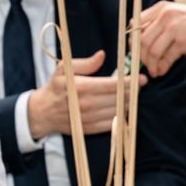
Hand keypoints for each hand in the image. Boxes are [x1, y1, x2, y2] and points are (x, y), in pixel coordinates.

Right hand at [25, 50, 142, 139]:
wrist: (44, 112)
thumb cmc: (56, 87)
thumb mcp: (64, 68)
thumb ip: (85, 63)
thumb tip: (102, 55)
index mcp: (83, 87)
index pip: (113, 85)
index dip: (130, 82)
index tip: (142, 78)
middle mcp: (87, 104)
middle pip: (119, 98)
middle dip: (132, 92)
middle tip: (141, 85)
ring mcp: (89, 119)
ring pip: (118, 111)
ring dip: (128, 103)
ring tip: (132, 95)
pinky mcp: (90, 129)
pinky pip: (112, 123)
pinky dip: (121, 116)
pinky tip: (123, 107)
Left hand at [138, 1, 185, 74]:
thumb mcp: (176, 14)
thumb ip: (159, 23)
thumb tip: (140, 44)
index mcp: (161, 8)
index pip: (135, 24)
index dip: (132, 40)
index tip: (136, 52)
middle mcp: (165, 16)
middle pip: (141, 40)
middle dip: (140, 57)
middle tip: (145, 65)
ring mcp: (174, 28)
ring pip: (152, 51)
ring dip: (150, 65)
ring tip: (154, 71)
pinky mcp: (184, 42)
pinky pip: (165, 58)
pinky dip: (162, 68)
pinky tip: (162, 71)